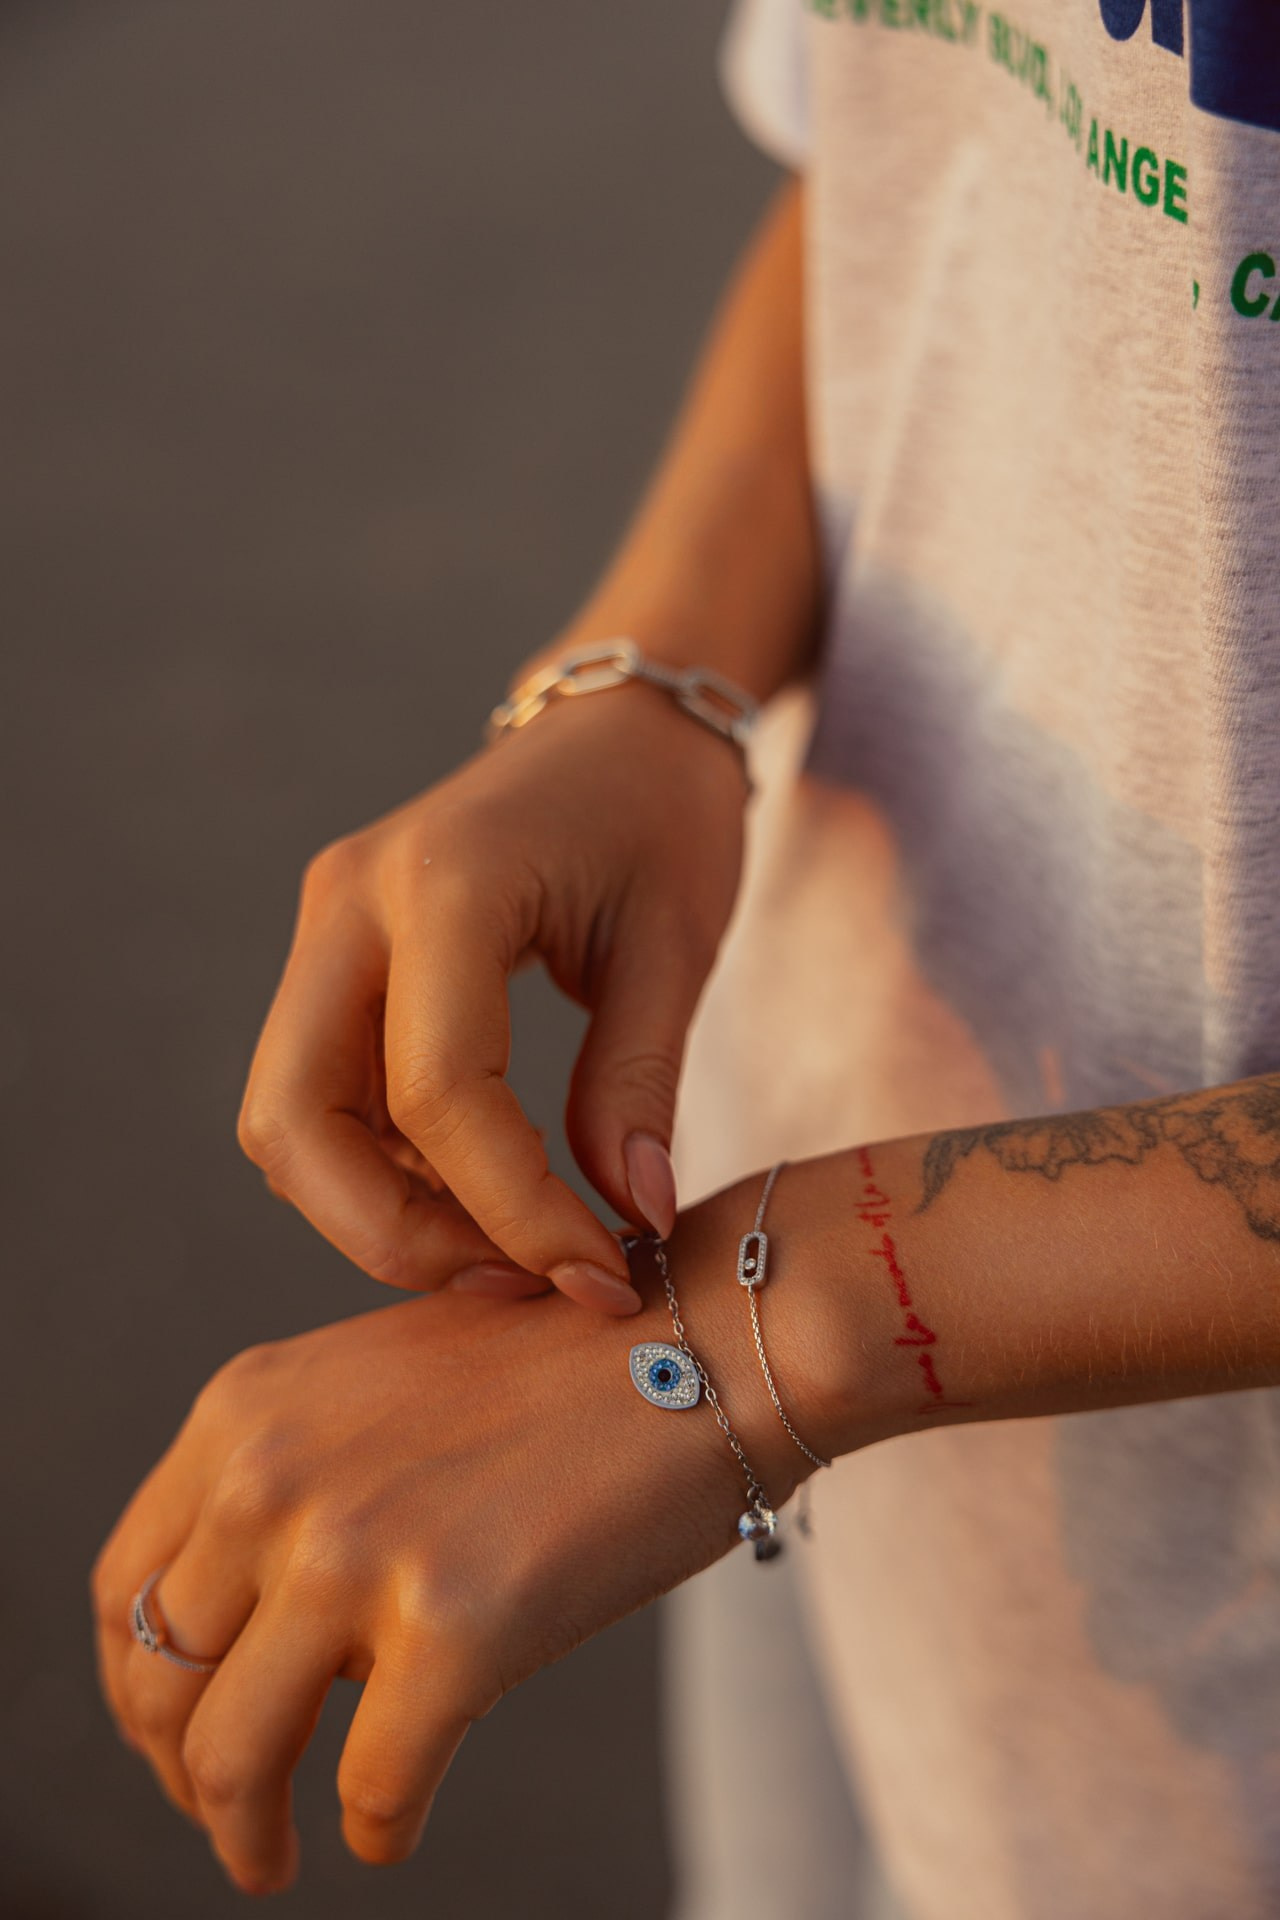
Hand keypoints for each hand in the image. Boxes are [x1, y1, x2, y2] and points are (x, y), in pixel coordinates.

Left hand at [90, 1180, 840, 1894]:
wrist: (702, 1342)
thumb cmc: (562, 1368)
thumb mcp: (378, 1385)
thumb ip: (296, 1482)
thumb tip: (257, 1630)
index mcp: (246, 1410)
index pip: (124, 1583)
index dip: (137, 1682)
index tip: (173, 1729)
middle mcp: (274, 1475)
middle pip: (158, 1677)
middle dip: (177, 1773)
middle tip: (224, 1816)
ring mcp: (356, 1550)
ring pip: (233, 1754)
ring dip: (245, 1831)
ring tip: (271, 1856)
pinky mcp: (452, 1626)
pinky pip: (373, 1788)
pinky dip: (375, 1832)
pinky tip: (392, 1832)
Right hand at [236, 681, 746, 1311]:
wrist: (618, 729)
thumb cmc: (662, 814)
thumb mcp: (677, 943)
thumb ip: (638, 1083)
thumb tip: (627, 1219)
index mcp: (446, 882)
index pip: (436, 1092)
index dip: (514, 1210)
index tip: (600, 1274)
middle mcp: (353, 902)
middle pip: (294, 1118)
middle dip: (392, 1232)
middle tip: (517, 1280)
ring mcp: (328, 927)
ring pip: (288, 1118)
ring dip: (377, 1208)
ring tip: (508, 1245)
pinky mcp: (335, 957)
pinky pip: (318, 1093)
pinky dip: (379, 1167)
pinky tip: (477, 1192)